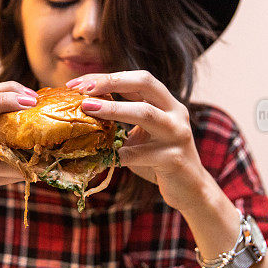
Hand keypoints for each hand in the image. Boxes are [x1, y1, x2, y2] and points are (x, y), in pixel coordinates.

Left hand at [67, 71, 221, 212]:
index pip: (137, 79)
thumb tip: (84, 108)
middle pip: (145, 83)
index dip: (106, 77)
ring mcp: (177, 134)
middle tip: (82, 89)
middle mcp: (175, 113)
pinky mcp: (174, 159)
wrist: (190, 189)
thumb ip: (124, 118)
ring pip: (146, 113)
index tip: (76, 83)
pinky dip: (118, 154)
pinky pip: (140, 154)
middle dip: (111, 82)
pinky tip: (102, 156)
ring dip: (114, 108)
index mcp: (167, 103)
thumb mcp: (142, 133)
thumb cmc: (158, 159)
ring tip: (88, 108)